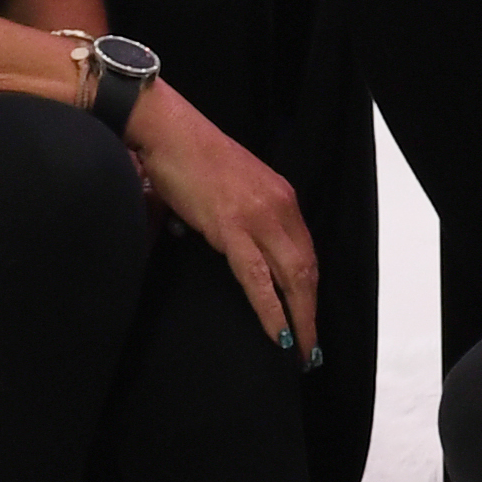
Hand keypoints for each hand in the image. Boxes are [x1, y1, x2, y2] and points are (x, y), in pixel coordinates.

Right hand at [126, 82, 321, 359]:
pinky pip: (258, 279)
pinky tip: (279, 334)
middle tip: (312, 348)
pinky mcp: (233, 228)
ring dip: (300, 318)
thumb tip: (240, 249)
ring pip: (292, 277)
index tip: (309, 314)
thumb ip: (245, 217)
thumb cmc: (192, 158)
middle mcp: (280, 207)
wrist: (170, 131)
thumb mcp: (234, 188)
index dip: (309, 287)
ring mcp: (259, 217)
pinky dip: (272, 310)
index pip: (306, 251)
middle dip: (311, 311)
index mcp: (281, 197)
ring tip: (300, 349)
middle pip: (307, 269)